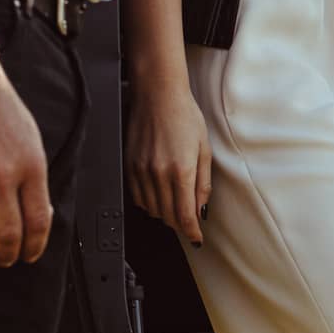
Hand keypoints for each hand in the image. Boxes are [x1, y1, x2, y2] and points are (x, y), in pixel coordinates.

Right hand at [0, 68, 51, 265]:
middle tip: (3, 260)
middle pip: (8, 235)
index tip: (29, 255)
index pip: (38, 220)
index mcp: (31, 162)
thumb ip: (32, 173)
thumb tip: (36, 212)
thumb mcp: (29, 134)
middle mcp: (3, 174)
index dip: (35, 246)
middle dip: (7, 256)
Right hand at [126, 79, 212, 245]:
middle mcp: (159, 174)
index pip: (185, 215)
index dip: (192, 232)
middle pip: (168, 216)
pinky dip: (149, 204)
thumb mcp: (204, 147)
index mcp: (181, 170)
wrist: (158, 95)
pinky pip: (137, 198)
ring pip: (152, 210)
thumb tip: (201, 208)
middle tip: (188, 222)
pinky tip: (158, 196)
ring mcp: (141, 172)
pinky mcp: (129, 167)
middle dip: (180, 224)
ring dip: (165, 215)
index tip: (196, 238)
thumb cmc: (184, 115)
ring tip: (175, 207)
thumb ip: (203, 182)